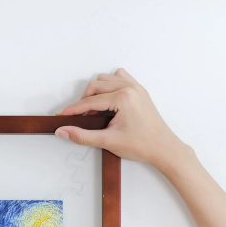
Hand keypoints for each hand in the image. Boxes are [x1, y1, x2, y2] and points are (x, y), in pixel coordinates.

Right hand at [55, 68, 189, 175]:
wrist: (163, 148)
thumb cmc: (142, 145)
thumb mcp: (108, 141)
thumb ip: (82, 136)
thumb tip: (64, 131)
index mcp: (123, 97)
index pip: (90, 101)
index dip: (73, 110)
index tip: (62, 116)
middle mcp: (130, 88)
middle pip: (96, 86)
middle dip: (84, 101)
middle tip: (80, 118)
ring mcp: (136, 87)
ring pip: (106, 80)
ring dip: (96, 92)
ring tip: (95, 112)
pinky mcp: (139, 91)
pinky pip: (119, 78)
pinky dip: (109, 86)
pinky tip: (108, 102)